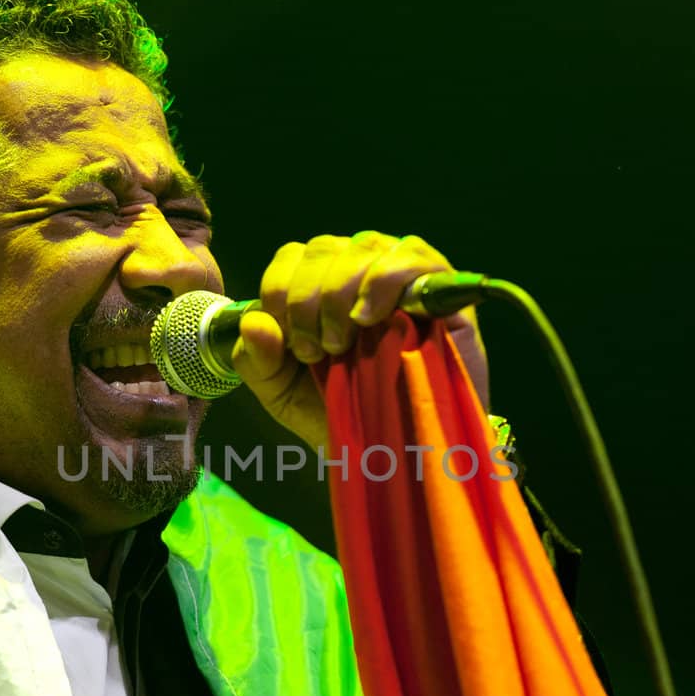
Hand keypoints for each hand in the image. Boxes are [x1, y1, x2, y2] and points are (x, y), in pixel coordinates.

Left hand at [230, 232, 489, 450]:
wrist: (398, 448)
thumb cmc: (341, 412)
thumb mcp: (283, 393)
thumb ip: (258, 360)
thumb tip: (254, 322)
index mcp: (319, 282)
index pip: (292, 256)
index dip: (281, 292)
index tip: (290, 343)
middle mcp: (359, 266)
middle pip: (323, 248)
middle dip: (306, 300)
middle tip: (316, 351)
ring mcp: (401, 270)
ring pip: (363, 247)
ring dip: (340, 293)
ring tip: (342, 344)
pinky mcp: (440, 283)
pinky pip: (410, 255)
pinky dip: (382, 281)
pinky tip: (369, 318)